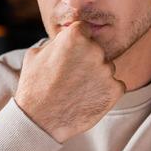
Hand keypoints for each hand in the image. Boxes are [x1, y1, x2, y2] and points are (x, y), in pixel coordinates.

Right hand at [14, 21, 125, 142]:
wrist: (40, 120)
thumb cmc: (34, 86)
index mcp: (75, 36)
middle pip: (97, 49)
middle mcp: (95, 50)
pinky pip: (115, 85)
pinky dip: (105, 91)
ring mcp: (107, 70)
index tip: (70, 54)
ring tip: (77, 89)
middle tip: (72, 75)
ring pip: (106, 68)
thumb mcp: (36, 54)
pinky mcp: (115, 90)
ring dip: (96, 75)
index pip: (85, 30)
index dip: (77, 41)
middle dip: (87, 59)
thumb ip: (57, 41)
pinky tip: (88, 98)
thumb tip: (67, 36)